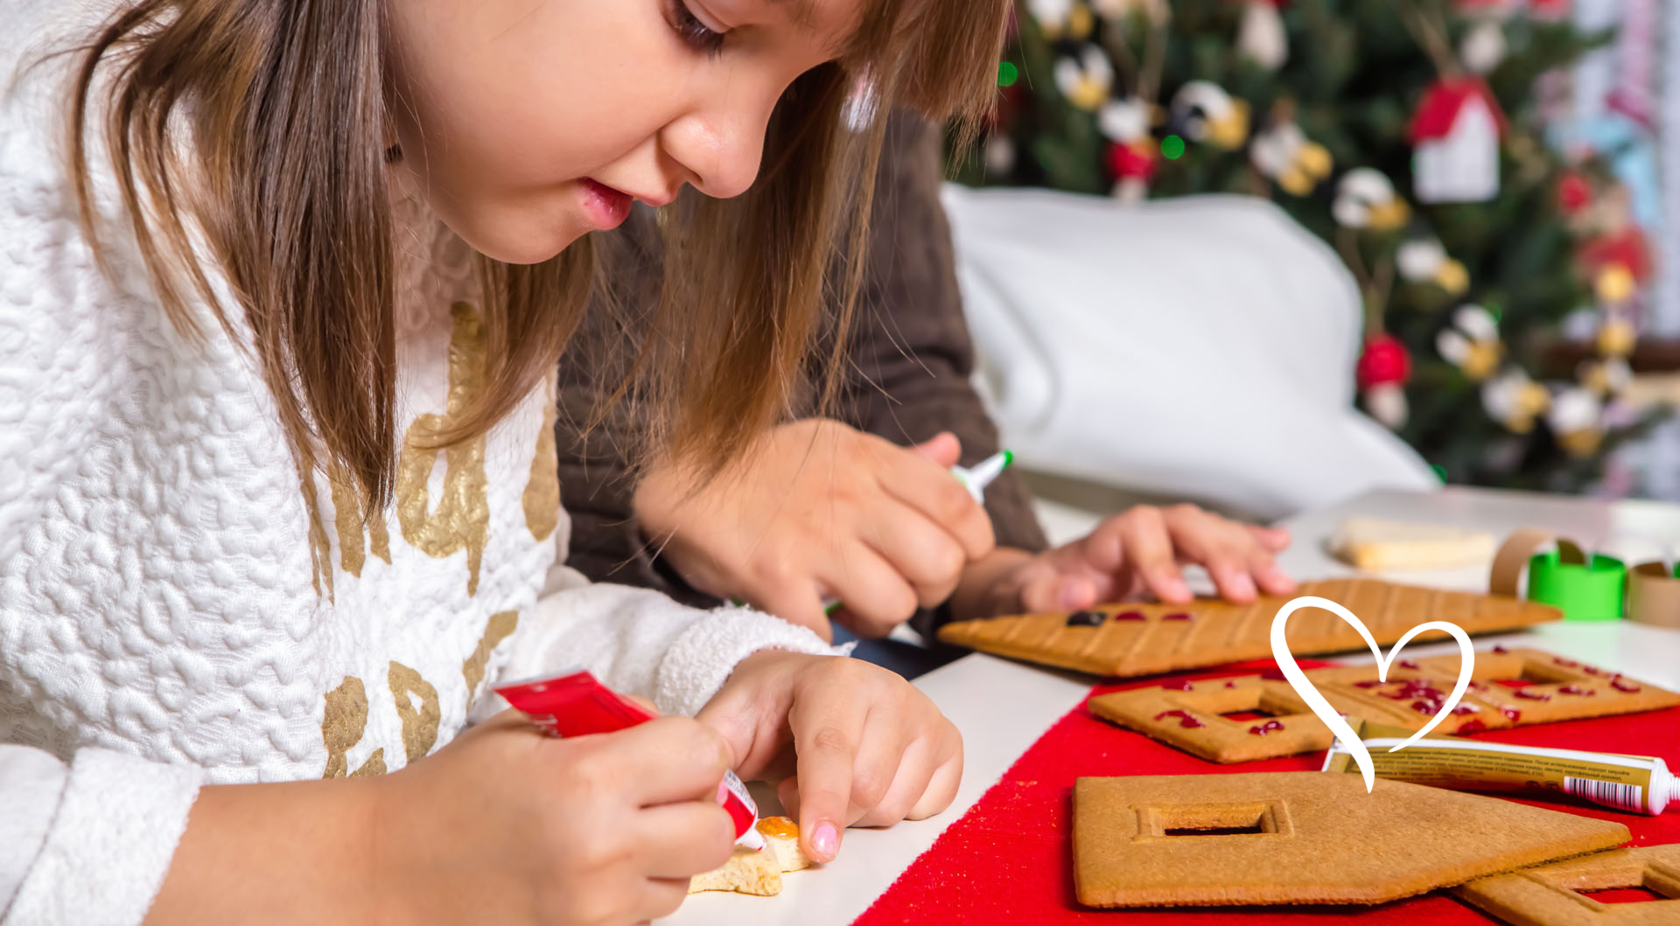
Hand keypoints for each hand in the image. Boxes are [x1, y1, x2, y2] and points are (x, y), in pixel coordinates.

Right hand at [151, 712, 736, 925]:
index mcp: (589, 778)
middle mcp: (603, 848)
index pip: (704, 754)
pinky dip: (636, 892)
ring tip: (615, 834)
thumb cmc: (452, 790)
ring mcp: (595, 908)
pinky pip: (647, 915)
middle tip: (657, 793)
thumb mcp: (526, 726)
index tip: (667, 749)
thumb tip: (661, 723)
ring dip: (669, 855)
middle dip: (696, 804)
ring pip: (689, 881)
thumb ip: (607, 718)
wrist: (384, 872)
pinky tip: (591, 869)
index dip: (693, 746)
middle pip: (716, 830)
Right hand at [635, 419, 995, 639]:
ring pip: (895, 605)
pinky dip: (828, 635)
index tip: (952, 556)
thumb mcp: (834, 445)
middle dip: (931, 589)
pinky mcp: (775, 577)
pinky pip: (831, 629)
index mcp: (870, 460)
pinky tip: (815, 616)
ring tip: (858, 608)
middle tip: (905, 588)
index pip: (960, 505)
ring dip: (882, 620)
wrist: (680, 482)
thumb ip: (899, 461)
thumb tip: (956, 455)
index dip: (971, 543)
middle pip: (940, 562)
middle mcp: (849, 496)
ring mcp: (812, 538)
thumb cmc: (764, 470)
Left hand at [698, 651, 962, 863]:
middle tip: (796, 784)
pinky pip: (928, 806)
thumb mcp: (729, 719)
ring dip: (856, 814)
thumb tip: (707, 793)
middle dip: (826, 809)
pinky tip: (871, 779)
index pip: (833, 750)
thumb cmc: (769, 707)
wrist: (802, 684)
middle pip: (867, 789)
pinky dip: (896, 809)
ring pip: (895, 804)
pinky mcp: (948, 742)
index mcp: (834, 680)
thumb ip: (713, 751)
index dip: (823, 803)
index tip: (818, 848)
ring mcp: (925, 715)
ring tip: (832, 780)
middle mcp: (889, 690)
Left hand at [954, 504, 1294, 619]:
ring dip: (1248, 553)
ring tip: (1280, 583)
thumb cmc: (1026, 592)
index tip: (1178, 598)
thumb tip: (1079, 594)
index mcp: (1101, 541)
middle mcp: (1137, 534)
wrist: (1028, 584)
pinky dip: (1249, 542)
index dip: (1161, 561)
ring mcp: (1160, 543)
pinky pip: (1217, 542)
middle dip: (1220, 554)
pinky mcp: (1176, 558)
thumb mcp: (1017, 598)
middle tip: (1248, 592)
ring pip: (1210, 532)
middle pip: (1186, 524)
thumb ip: (1040, 595)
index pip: (1138, 532)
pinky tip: (1279, 546)